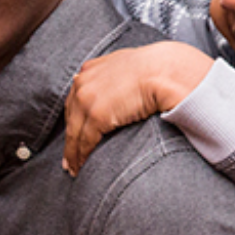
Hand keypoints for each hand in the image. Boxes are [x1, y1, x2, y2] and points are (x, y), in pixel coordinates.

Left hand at [63, 42, 214, 174]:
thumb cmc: (155, 69)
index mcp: (89, 71)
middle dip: (70, 140)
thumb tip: (116, 89)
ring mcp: (87, 99)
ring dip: (73, 154)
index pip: (74, 101)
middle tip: (69, 160)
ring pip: (74, 134)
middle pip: (71, 118)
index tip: (73, 135)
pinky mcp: (97, 116)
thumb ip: (115, 76)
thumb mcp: (127, 66)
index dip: (73, 121)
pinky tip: (81, 167)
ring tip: (74, 169)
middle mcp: (82, 84)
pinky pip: (84, 142)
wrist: (165, 71)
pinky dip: (81, 157)